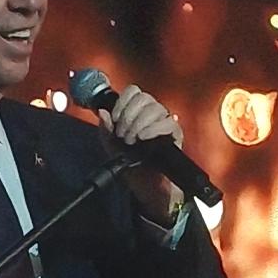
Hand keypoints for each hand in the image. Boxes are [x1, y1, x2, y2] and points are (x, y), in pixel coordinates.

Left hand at [97, 84, 184, 224]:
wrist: (146, 186)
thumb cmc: (132, 166)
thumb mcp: (112, 148)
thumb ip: (106, 130)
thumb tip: (102, 112)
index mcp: (138, 112)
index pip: (133, 91)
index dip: (122, 102)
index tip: (114, 119)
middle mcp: (153, 113)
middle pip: (144, 97)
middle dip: (129, 116)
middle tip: (123, 135)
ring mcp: (165, 122)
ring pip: (155, 108)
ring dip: (139, 124)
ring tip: (132, 141)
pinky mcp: (175, 134)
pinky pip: (168, 122)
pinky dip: (153, 128)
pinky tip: (143, 137)